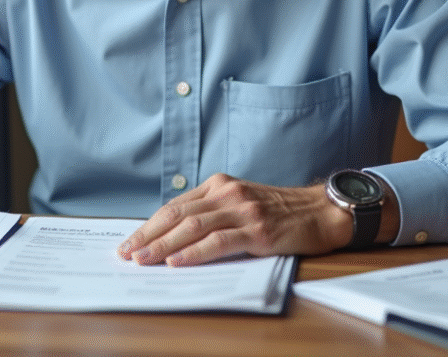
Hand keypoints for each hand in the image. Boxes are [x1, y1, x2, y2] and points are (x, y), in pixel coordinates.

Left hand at [117, 173, 355, 266]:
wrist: (320, 212)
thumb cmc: (278, 212)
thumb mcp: (240, 204)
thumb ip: (211, 213)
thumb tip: (172, 238)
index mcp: (219, 186)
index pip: (174, 206)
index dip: (149, 225)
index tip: (129, 242)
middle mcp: (227, 193)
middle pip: (177, 215)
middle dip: (148, 235)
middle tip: (127, 253)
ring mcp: (243, 211)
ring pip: (193, 227)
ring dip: (163, 245)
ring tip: (143, 260)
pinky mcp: (258, 231)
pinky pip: (219, 241)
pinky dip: (194, 252)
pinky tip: (177, 261)